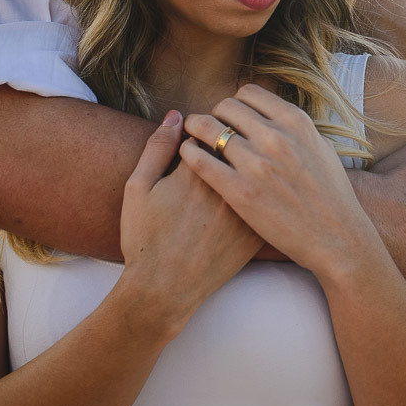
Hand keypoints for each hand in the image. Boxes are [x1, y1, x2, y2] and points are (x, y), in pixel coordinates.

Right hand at [119, 111, 262, 333]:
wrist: (164, 290)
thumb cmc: (145, 239)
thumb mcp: (138, 189)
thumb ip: (158, 147)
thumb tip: (176, 115)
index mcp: (199, 171)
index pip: (215, 130)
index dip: (209, 130)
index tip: (203, 136)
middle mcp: (228, 188)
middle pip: (241, 148)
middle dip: (233, 143)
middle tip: (223, 150)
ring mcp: (246, 212)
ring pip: (258, 174)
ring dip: (251, 166)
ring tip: (237, 171)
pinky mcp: (256, 233)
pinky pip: (267, 203)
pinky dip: (263, 194)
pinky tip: (253, 196)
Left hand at [181, 85, 373, 275]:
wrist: (336, 237)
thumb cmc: (332, 196)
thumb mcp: (321, 148)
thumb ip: (296, 129)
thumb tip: (275, 115)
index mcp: (296, 122)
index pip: (249, 92)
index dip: (236, 102)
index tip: (232, 116)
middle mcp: (275, 136)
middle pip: (225, 106)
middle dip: (215, 115)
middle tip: (211, 129)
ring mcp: (256, 163)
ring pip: (208, 128)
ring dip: (197, 129)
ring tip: (193, 138)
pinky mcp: (239, 191)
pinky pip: (199, 160)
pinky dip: (188, 152)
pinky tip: (188, 155)